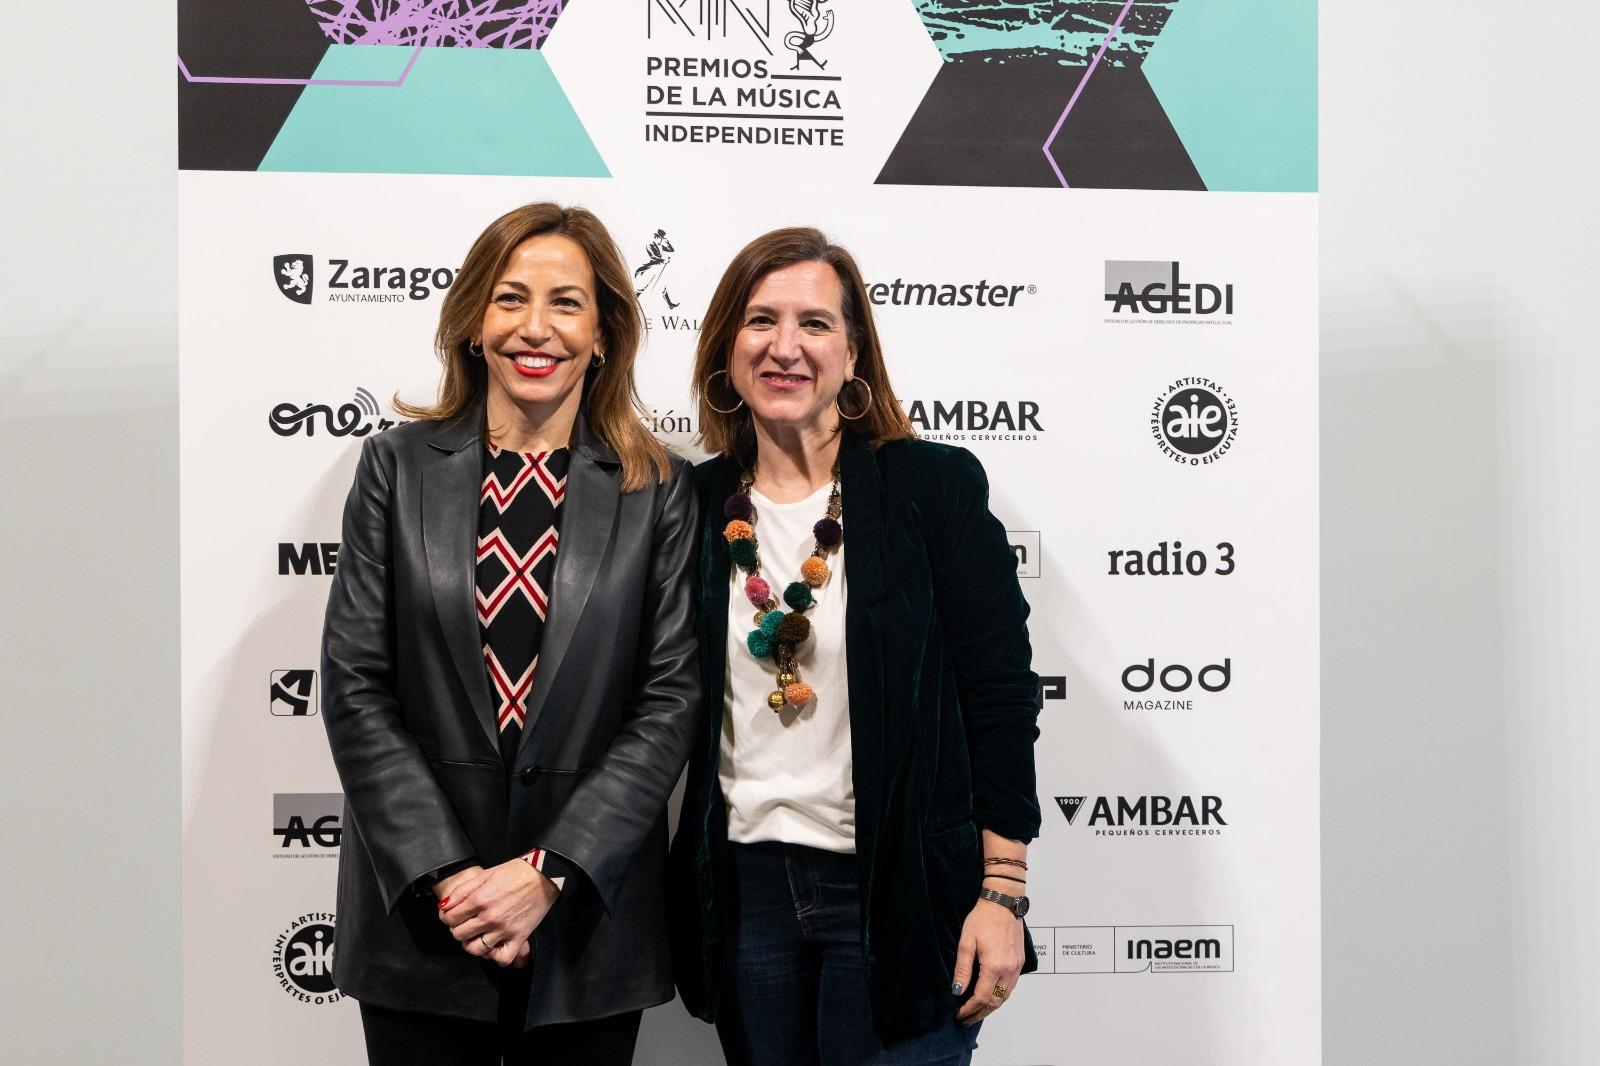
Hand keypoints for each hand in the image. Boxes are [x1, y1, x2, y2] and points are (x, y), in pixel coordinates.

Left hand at [438, 859, 559, 968]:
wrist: (543, 875)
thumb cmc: (514, 872)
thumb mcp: (485, 875)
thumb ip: (461, 891)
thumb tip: (443, 907)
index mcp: (480, 900)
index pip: (450, 918)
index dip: (446, 917)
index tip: (451, 915)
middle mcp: (490, 917)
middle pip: (460, 935)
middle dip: (457, 929)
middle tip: (464, 924)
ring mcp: (505, 929)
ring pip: (476, 950)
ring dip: (471, 944)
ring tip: (476, 936)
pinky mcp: (519, 936)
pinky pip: (503, 958)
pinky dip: (495, 956)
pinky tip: (494, 947)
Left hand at [952, 895, 1025, 1024]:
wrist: (1003, 903)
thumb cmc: (983, 919)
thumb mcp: (966, 942)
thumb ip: (962, 969)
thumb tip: (957, 991)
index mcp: (994, 967)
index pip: (981, 998)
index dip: (969, 1009)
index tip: (959, 1014)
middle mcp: (1009, 970)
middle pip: (995, 1002)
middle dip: (980, 1013)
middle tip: (966, 1019)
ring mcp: (1016, 967)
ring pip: (1005, 997)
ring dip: (991, 1007)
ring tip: (977, 1012)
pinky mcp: (1020, 962)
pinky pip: (1011, 987)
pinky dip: (1000, 997)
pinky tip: (991, 997)